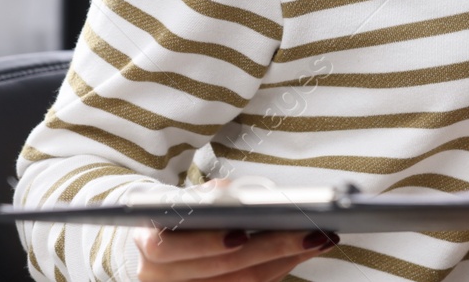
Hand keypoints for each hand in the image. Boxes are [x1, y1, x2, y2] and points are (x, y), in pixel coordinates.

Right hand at [132, 180, 339, 281]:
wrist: (162, 233)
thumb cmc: (182, 210)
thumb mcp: (189, 196)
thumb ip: (212, 197)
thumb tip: (248, 199)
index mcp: (149, 242)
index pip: (169, 249)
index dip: (206, 243)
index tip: (242, 233)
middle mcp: (159, 276)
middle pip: (222, 270)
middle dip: (271, 250)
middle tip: (310, 233)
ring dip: (286, 261)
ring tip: (319, 239)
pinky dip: (279, 269)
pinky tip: (303, 252)